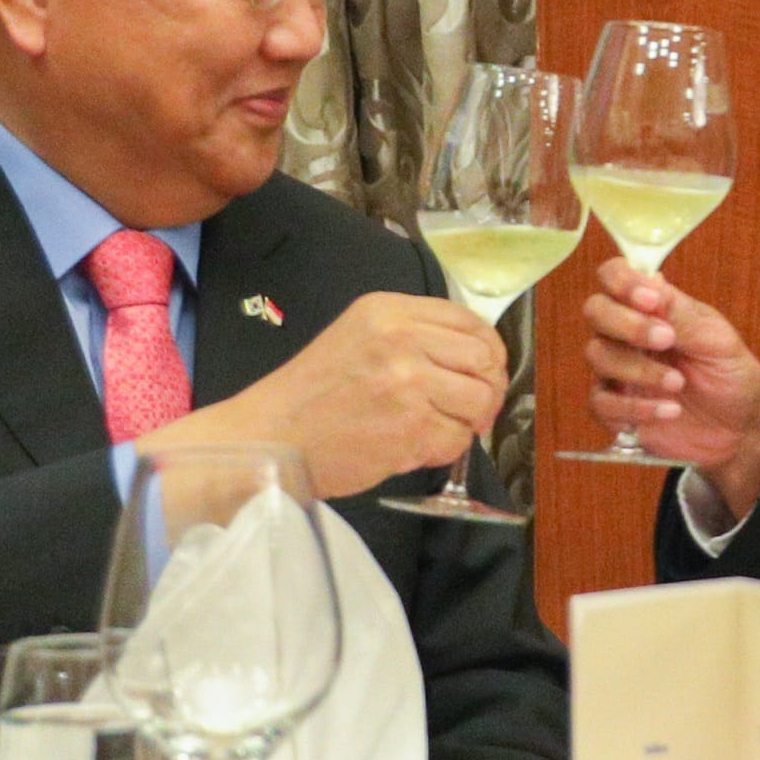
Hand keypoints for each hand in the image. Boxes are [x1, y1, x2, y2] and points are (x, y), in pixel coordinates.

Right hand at [143, 292, 505, 497]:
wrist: (270, 437)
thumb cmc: (311, 393)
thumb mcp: (358, 337)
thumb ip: (412, 336)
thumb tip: (475, 357)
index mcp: (388, 311)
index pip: (469, 321)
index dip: (489, 350)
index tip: (485, 371)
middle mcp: (401, 340)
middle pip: (484, 360)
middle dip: (487, 389)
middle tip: (472, 409)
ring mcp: (408, 385)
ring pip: (479, 401)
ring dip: (468, 421)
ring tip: (440, 428)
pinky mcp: (410, 429)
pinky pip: (457, 440)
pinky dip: (445, 448)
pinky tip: (417, 446)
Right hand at [582, 258, 759, 515]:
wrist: (740, 428)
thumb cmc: (730, 375)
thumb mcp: (717, 340)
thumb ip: (681, 314)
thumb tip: (651, 281)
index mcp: (652, 308)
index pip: (614, 276)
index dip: (622, 282)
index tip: (651, 301)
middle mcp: (627, 335)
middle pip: (595, 311)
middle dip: (627, 324)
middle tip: (667, 340)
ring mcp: (618, 371)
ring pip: (597, 355)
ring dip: (638, 369)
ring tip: (678, 384)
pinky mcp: (616, 409)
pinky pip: (601, 403)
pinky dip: (633, 408)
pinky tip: (668, 412)